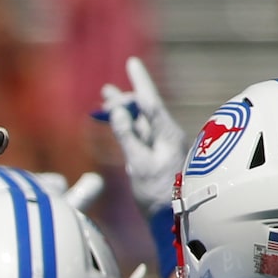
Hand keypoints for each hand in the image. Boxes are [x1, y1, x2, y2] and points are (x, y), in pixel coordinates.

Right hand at [97, 54, 185, 218]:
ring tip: (106, 104)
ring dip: (124, 112)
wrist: (172, 214)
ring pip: (140, 121)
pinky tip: (119, 125)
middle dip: (125, 98)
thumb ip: (128, 137)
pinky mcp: (154, 155)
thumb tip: (119, 112)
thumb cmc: (158, 191)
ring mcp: (160, 145)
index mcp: (166, 133)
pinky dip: (126, 126)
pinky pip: (138, 134)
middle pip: (144, 109)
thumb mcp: (140, 163)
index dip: (139, 81)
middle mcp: (165, 135)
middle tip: (105, 92)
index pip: (150, 100)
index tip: (131, 63)